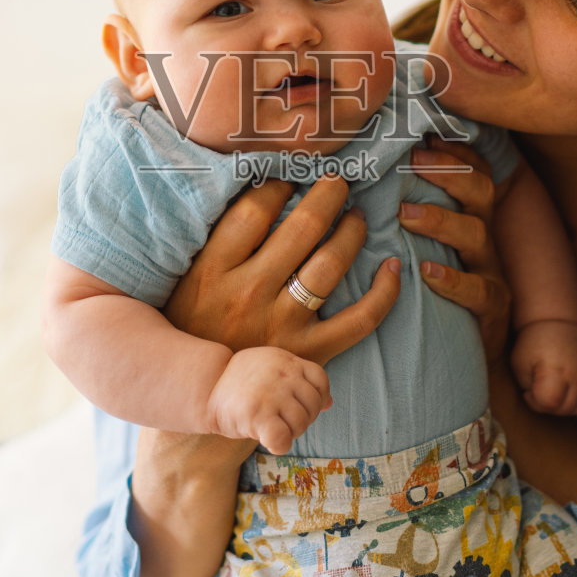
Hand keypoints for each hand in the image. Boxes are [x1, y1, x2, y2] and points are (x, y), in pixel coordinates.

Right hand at [162, 176, 401, 365]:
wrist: (201, 400)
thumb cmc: (190, 329)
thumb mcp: (184, 281)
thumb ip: (210, 241)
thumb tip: (247, 184)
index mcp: (211, 271)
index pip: (254, 210)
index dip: (279, 184)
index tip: (290, 176)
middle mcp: (248, 295)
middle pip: (300, 228)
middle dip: (327, 195)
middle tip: (338, 182)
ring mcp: (282, 326)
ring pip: (330, 265)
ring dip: (352, 232)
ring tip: (357, 217)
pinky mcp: (309, 354)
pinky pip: (359, 320)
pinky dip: (383, 292)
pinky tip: (392, 267)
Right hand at [205, 346, 331, 453]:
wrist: (205, 390)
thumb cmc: (241, 384)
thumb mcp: (272, 370)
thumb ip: (300, 380)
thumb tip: (329, 403)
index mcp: (286, 361)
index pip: (321, 380)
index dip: (316, 397)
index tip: (298, 405)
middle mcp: (282, 375)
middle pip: (313, 405)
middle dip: (301, 418)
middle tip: (280, 419)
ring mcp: (271, 395)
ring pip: (301, 424)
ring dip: (289, 432)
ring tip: (270, 426)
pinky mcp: (257, 416)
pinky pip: (283, 439)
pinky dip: (280, 445)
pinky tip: (268, 440)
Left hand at [398, 137, 513, 359]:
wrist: (466, 350)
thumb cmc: (433, 291)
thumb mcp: (424, 246)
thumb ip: (405, 212)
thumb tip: (362, 174)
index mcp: (469, 217)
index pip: (472, 170)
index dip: (453, 150)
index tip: (423, 132)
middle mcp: (483, 239)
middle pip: (482, 191)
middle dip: (449, 171)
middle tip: (412, 160)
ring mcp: (490, 273)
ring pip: (478, 234)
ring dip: (441, 219)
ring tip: (405, 214)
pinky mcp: (492, 310)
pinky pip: (479, 291)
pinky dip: (453, 280)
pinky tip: (426, 271)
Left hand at [511, 320, 576, 414]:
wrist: (560, 320)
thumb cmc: (535, 341)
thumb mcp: (519, 362)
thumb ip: (527, 387)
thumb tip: (537, 400)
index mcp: (556, 369)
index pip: (550, 403)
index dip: (535, 403)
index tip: (528, 392)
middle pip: (566, 408)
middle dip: (548, 407)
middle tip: (539, 393)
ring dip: (565, 407)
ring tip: (553, 393)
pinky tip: (567, 392)